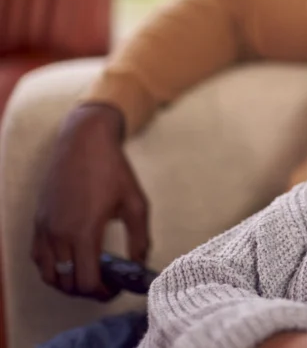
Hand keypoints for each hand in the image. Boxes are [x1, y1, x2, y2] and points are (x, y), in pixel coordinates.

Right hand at [32, 103, 149, 299]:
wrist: (83, 141)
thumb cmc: (112, 170)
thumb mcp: (136, 202)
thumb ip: (140, 237)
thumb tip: (140, 263)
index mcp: (83, 231)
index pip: (86, 281)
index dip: (102, 293)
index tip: (117, 288)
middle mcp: (58, 234)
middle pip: (66, 283)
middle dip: (87, 291)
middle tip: (107, 284)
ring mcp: (44, 228)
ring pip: (48, 275)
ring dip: (68, 283)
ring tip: (90, 276)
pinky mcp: (37, 221)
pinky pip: (38, 258)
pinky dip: (52, 269)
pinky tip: (72, 261)